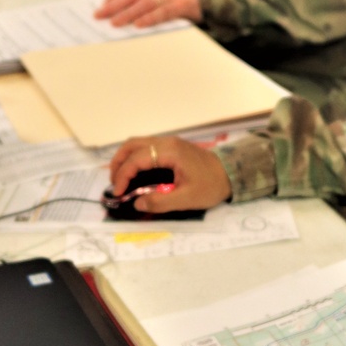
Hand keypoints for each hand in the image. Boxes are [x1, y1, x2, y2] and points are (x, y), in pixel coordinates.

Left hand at [95, 0, 201, 27]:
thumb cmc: (193, 1)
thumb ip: (152, 4)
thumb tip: (130, 19)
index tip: (101, 3)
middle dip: (113, 5)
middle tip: (98, 16)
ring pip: (145, 3)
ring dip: (127, 13)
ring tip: (114, 23)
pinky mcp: (184, 5)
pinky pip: (164, 11)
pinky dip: (150, 18)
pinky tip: (139, 25)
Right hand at [109, 135, 232, 212]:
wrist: (231, 174)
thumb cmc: (211, 186)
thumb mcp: (187, 199)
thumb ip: (160, 202)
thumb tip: (137, 203)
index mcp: (170, 152)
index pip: (137, 159)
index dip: (123, 175)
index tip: (119, 192)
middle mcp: (167, 142)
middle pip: (132, 145)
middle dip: (118, 163)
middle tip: (114, 183)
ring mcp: (169, 142)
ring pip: (137, 143)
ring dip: (124, 159)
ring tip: (120, 178)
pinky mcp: (171, 146)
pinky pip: (146, 147)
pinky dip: (134, 157)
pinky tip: (134, 173)